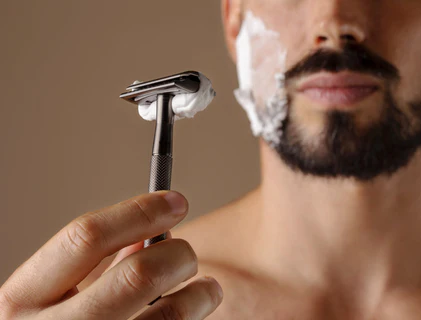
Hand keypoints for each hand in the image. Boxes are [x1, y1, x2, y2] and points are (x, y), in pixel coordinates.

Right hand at [0, 191, 222, 319]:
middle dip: (177, 254)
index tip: (175, 202)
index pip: (86, 237)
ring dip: (200, 293)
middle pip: (138, 274)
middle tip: (187, 254)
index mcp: (25, 296)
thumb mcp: (51, 296)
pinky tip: (194, 311)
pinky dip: (194, 316)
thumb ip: (95, 264)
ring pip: (169, 313)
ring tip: (207, 288)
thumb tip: (155, 234)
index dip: (139, 212)